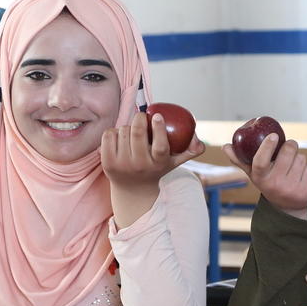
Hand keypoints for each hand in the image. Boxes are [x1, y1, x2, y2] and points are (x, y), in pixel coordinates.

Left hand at [101, 112, 205, 227]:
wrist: (132, 189)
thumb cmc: (156, 168)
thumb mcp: (175, 162)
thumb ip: (191, 150)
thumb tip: (199, 141)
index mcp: (158, 164)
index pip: (160, 147)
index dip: (159, 130)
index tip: (158, 116)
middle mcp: (140, 166)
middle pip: (137, 134)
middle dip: (139, 119)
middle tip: (142, 116)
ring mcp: (122, 165)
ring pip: (123, 131)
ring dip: (127, 127)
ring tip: (132, 133)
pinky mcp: (107, 163)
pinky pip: (109, 135)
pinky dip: (114, 131)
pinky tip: (120, 138)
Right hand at [222, 136, 306, 218]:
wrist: (286, 208)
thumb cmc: (268, 183)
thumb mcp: (254, 174)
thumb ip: (240, 160)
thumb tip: (225, 147)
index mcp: (260, 178)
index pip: (260, 161)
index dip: (266, 147)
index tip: (273, 135)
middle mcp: (274, 184)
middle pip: (288, 152)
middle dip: (290, 145)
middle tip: (288, 147)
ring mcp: (290, 188)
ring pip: (301, 158)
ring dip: (299, 158)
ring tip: (292, 167)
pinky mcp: (305, 191)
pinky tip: (300, 176)